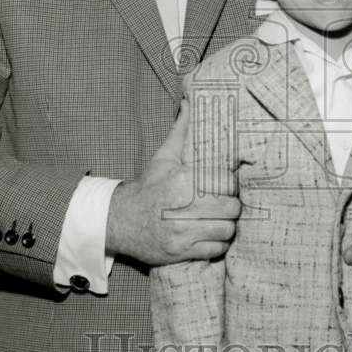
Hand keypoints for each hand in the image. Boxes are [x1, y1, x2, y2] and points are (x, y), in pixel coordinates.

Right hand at [105, 99, 239, 265]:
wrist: (120, 220)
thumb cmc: (148, 187)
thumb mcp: (164, 157)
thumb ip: (182, 130)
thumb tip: (190, 100)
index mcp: (184, 181)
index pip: (227, 184)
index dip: (231, 186)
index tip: (226, 186)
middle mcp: (184, 208)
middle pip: (231, 209)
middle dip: (231, 207)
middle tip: (224, 204)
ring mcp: (182, 233)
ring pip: (226, 231)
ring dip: (226, 227)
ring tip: (218, 220)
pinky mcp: (181, 251)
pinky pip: (215, 250)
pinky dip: (216, 244)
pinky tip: (208, 235)